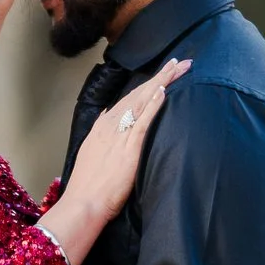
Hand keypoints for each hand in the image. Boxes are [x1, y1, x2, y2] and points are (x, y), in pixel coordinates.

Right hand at [42, 55, 188, 264]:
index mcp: (103, 127)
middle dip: (161, 76)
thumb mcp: (91, 153)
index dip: (147, 85)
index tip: (162, 74)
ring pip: (143, 101)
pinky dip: (153, 104)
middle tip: (180, 62)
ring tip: (179, 68)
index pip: (129, 98)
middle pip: (139, 93)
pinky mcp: (129, 147)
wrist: (84, 202)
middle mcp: (111, 125)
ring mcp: (120, 134)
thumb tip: (106, 118)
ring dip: (162, 82)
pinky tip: (163, 91)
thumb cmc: (89, 186)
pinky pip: (143, 121)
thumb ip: (100, 134)